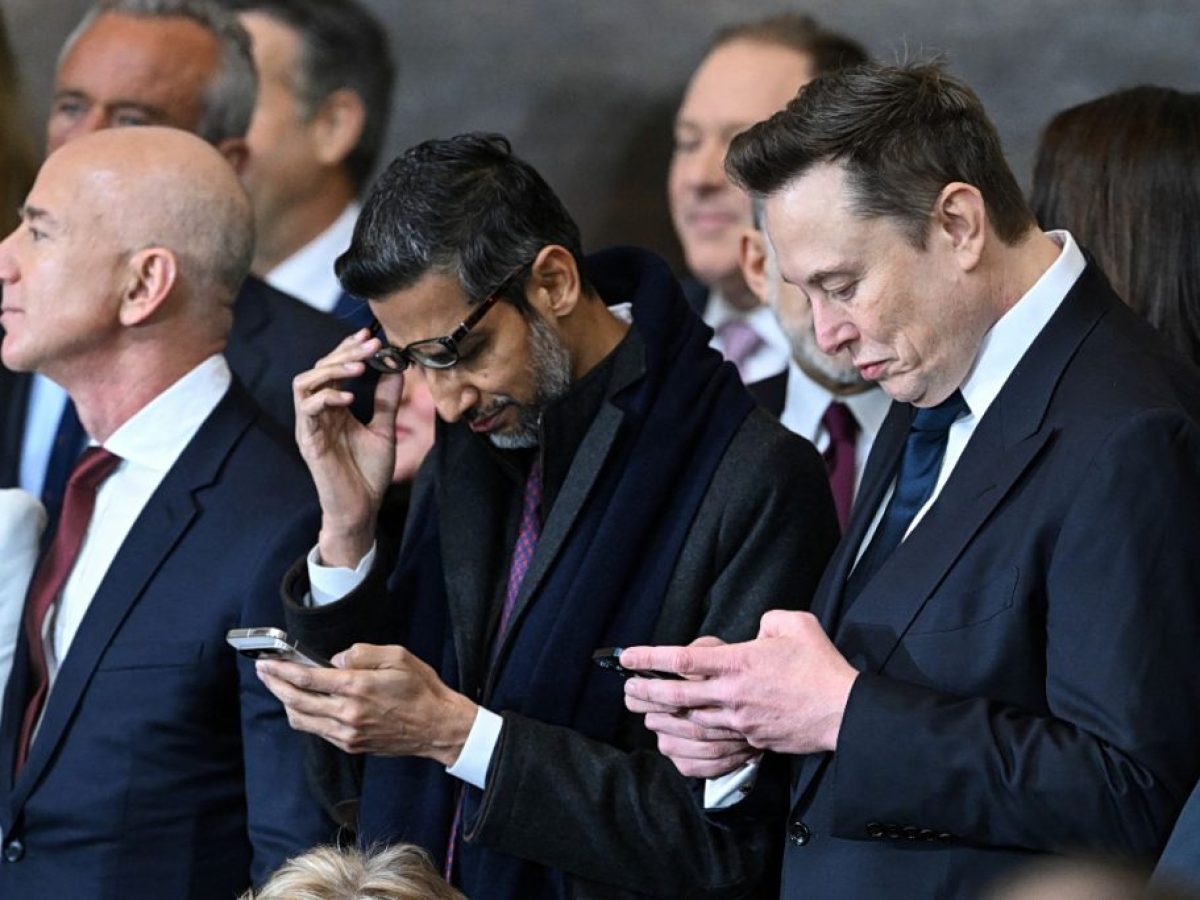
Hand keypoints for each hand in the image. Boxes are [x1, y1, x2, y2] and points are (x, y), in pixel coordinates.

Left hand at [256, 643, 477, 765]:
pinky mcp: (351, 745)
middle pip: (296, 700)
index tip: (268, 662)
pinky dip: (304, 716)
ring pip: (302, 719)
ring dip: (285, 702)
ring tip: (279, 687)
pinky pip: (317, 731)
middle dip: (275, 684)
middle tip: (264, 672)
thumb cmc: (421, 689)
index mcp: (357, 688)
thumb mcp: (398, 656)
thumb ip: (363, 653)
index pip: (308, 678)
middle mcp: (347, 713)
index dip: (282, 670)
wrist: (437, 727)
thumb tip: (338, 658)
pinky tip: (302, 705)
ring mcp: (347, 733)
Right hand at [291, 330, 404, 565]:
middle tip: (371, 345)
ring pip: (305, 383)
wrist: (361, 508)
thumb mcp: (384, 429)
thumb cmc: (368, 473)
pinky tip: (348, 397)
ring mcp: (310, 425)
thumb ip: (387, 401)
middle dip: (345, 352)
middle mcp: (319, 412)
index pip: (335, 367)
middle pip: (319, 368)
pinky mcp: (308, 441)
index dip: (349, 348)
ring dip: (331, 370)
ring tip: (359, 367)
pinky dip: (326, 397)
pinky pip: (307, 410)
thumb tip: (397, 369)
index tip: (371, 336)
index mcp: (335, 407)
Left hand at [622, 611, 859, 755]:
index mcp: (739, 662)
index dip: (650, 657)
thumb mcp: (795, 624)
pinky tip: (682, 734)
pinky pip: (715, 740)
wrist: (845, 712)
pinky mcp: (752, 740)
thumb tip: (757, 630)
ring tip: (645, 713)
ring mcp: (741, 721)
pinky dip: (694, 737)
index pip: (683, 659)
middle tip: (627, 691)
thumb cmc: (821, 666)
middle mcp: (733, 694)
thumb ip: (769, 620)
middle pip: (677, 696)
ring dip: (665, 718)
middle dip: (646, 692)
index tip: (628, 657)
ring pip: (692, 722)